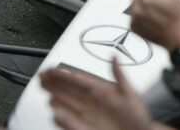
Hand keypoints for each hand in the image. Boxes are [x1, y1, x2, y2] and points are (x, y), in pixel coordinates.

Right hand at [40, 58, 175, 129]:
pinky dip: (64, 118)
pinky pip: (72, 123)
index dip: (65, 74)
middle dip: (55, 83)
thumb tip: (114, 57)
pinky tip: (56, 113)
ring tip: (45, 90)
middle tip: (41, 76)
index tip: (52, 68)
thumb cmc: (137, 118)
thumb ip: (119, 75)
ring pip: (68, 105)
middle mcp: (92, 104)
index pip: (79, 81)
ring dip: (56, 98)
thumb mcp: (130, 93)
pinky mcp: (85, 129)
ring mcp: (88, 117)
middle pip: (69, 91)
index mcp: (101, 92)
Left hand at [130, 0, 179, 53]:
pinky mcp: (134, 27)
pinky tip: (153, 15)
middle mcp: (136, 9)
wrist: (178, 38)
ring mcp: (134, 19)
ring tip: (157, 8)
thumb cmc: (178, 18)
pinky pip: (134, 13)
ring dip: (143, 1)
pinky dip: (141, 11)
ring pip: (135, 2)